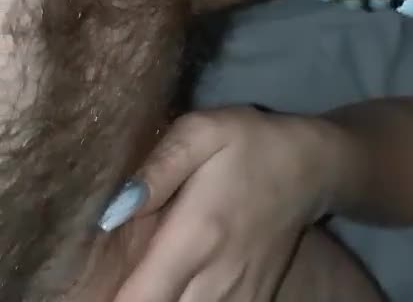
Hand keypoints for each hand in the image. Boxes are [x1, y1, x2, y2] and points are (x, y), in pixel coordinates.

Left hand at [105, 107, 338, 301]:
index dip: (106, 301)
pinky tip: (181, 285)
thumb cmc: (253, 142)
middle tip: (120, 276)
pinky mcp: (254, 300)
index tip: (93, 284)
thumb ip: (157, 168)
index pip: (139, 299)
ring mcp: (239, 295)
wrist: (316, 166)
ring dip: (161, 301)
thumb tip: (110, 212)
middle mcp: (217, 277)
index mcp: (197, 236)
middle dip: (132, 300)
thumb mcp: (203, 131)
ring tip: (152, 277)